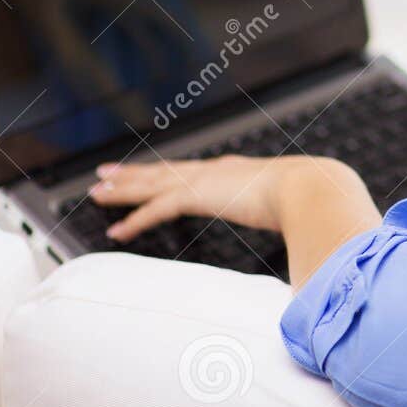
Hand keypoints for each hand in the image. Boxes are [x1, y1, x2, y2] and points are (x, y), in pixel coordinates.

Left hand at [89, 154, 358, 240]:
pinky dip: (134, 220)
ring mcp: (204, 180)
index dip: (170, 174)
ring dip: (121, 189)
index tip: (154, 173)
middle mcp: (216, 171)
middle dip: (133, 173)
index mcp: (237, 172)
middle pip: (163, 172)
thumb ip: (291, 219)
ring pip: (150, 185)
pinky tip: (116, 231)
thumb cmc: (311, 199)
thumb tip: (310, 235)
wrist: (310, 187)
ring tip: (96, 190)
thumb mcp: (294, 208)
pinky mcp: (196, 195)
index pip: (193, 172)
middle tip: (106, 172)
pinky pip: (156, 210)